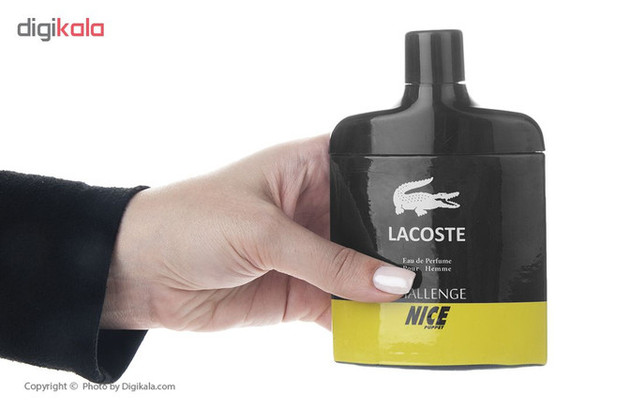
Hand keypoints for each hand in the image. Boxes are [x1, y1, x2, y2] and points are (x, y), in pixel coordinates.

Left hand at [100, 135, 414, 330]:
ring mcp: (308, 254)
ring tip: (425, 304)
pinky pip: (340, 308)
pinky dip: (361, 322)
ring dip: (385, 291)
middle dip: (401, 249)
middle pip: (373, 228)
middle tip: (442, 267)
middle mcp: (315, 209)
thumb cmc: (187, 222)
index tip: (441, 209)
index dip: (404, 186)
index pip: (370, 168)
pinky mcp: (298, 293)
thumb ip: (329, 261)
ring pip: (362, 273)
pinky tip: (384, 331)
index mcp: (308, 168)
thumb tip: (392, 281)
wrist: (135, 273)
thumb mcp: (263, 232)